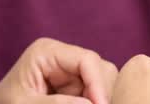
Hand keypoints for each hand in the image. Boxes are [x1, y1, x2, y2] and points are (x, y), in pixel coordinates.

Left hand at [0, 38, 116, 103]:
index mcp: (47, 51)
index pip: (86, 60)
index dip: (98, 83)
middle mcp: (63, 55)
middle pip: (99, 68)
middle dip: (101, 92)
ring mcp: (69, 68)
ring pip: (102, 79)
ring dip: (99, 97)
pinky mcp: (73, 82)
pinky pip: (94, 91)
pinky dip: (94, 100)